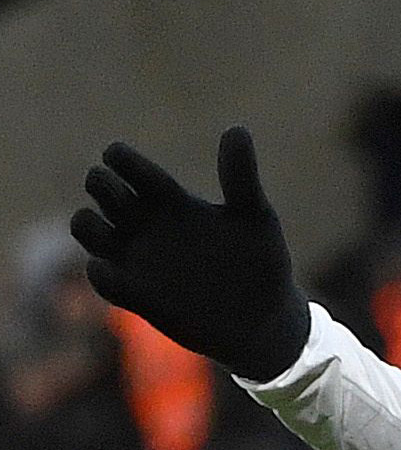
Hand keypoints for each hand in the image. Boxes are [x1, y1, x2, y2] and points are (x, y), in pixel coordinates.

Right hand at [71, 127, 309, 382]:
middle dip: (101, 185)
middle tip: (121, 195)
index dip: (120, 158)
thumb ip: (240, 177)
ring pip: (88, 230)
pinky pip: (102, 278)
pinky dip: (101, 273)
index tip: (119, 157)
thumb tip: (237, 129)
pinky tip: (112, 271)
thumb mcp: (254, 218)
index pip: (129, 166)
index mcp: (172, 199)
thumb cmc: (261, 262)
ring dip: (87, 225)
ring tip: (108, 230)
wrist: (265, 319)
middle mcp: (149, 224)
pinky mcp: (138, 294)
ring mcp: (140, 258)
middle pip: (102, 189)